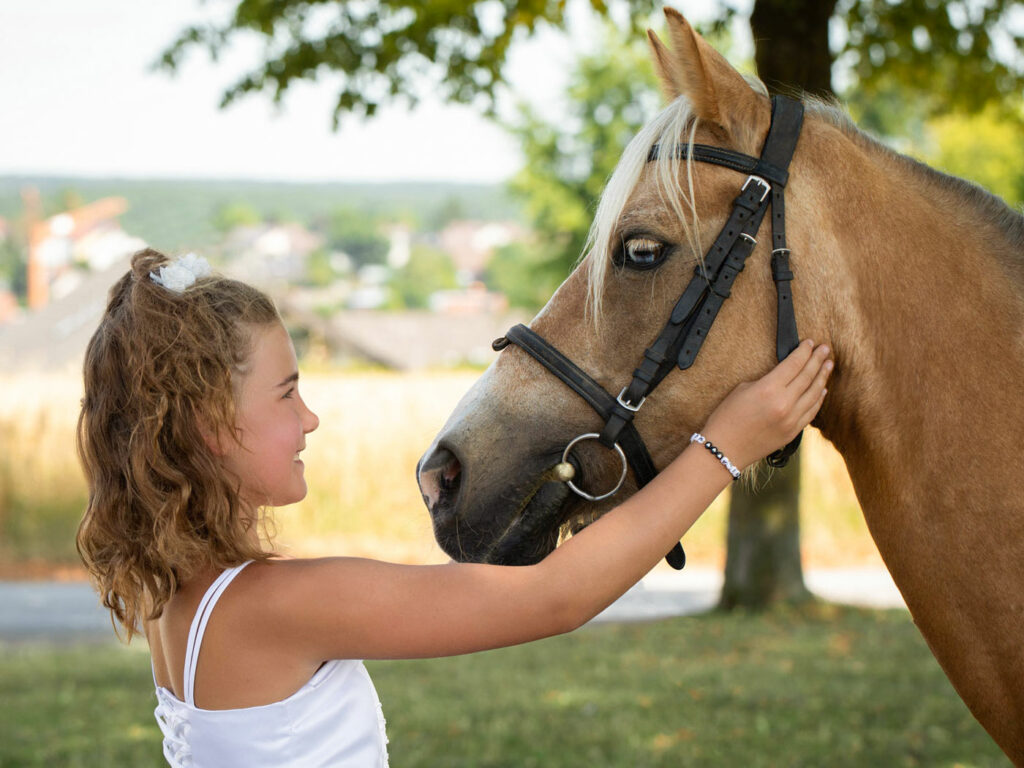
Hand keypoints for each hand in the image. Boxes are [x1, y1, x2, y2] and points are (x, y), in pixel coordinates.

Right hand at [700, 340, 831, 469]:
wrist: (724, 449)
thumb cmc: (726, 418)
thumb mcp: (742, 390)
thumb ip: (766, 381)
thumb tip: (783, 376)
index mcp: (769, 389)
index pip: (794, 364)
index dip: (804, 352)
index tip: (810, 343)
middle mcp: (784, 403)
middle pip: (807, 376)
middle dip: (818, 360)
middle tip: (825, 349)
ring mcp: (791, 419)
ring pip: (814, 394)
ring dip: (822, 378)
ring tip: (828, 365)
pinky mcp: (793, 432)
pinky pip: (811, 412)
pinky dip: (818, 399)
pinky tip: (822, 390)